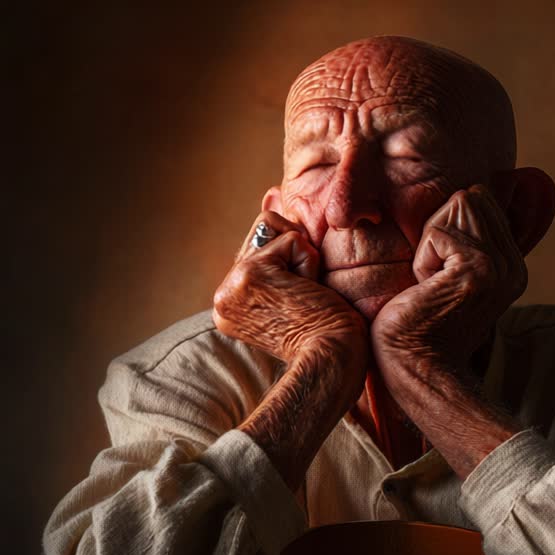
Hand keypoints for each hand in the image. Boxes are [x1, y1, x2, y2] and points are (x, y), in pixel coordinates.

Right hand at [213, 211, 367, 365]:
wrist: (332, 361)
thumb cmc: (325, 333)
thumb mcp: (293, 287)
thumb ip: (275, 246)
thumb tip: (270, 193)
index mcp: (228, 303)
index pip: (259, 248)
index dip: (290, 261)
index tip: (297, 300)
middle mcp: (221, 296)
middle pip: (263, 232)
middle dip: (294, 256)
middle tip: (303, 299)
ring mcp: (231, 285)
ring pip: (275, 231)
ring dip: (302, 261)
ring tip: (304, 297)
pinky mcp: (251, 275)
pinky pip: (292, 240)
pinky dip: (310, 265)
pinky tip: (308, 295)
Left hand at [372, 186, 526, 371]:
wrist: (417, 370)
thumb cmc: (416, 325)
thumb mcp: (444, 276)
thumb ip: (459, 243)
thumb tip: (457, 198)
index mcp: (510, 264)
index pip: (480, 199)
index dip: (445, 228)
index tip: (439, 273)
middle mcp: (513, 265)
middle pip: (470, 198)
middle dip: (438, 232)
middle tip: (432, 279)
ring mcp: (500, 267)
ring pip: (456, 208)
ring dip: (429, 246)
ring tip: (430, 284)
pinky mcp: (479, 271)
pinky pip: (437, 232)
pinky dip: (421, 259)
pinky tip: (425, 290)